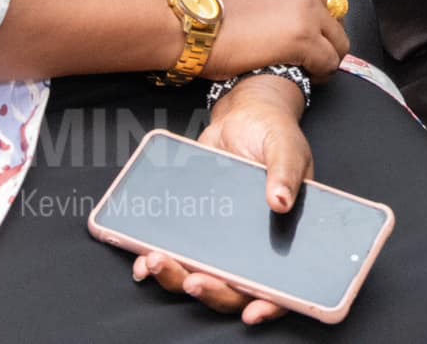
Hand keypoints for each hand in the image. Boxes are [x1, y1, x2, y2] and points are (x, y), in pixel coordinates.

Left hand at [133, 79, 312, 324]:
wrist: (242, 115)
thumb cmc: (273, 134)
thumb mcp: (286, 146)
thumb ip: (286, 172)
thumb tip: (280, 201)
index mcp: (282, 236)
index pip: (281, 283)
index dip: (269, 304)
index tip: (252, 311)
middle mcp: (250, 247)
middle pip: (233, 288)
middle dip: (211, 291)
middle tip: (193, 280)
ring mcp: (219, 240)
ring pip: (199, 275)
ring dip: (176, 277)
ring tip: (155, 262)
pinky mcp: (192, 226)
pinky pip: (174, 253)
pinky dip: (152, 262)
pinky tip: (141, 257)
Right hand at [198, 0, 348, 80]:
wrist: (188, 22)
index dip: (318, 14)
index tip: (307, 28)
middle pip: (336, 17)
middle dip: (325, 35)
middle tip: (310, 51)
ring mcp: (307, 12)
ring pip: (339, 41)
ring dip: (327, 55)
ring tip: (311, 67)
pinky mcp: (303, 40)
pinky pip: (329, 61)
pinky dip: (321, 72)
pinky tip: (307, 76)